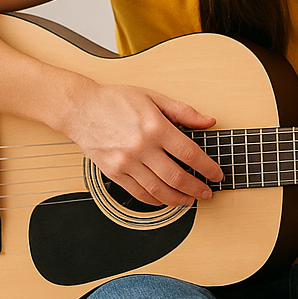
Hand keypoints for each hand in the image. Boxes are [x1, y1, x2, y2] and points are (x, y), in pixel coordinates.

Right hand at [64, 82, 221, 206]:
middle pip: (177, 177)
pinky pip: (139, 194)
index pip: (190, 153)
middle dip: (197, 189)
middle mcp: (142, 147)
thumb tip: (209, 121)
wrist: (80, 109)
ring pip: (159, 190)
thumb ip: (183, 111)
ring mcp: (127, 162)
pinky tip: (165, 200)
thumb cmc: (116, 101)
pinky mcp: (114, 173)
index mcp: (155, 127)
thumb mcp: (153, 97)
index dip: (208, 168)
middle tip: (207, 193)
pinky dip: (156, 201)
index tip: (217, 175)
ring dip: (179, 199)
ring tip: (190, 200)